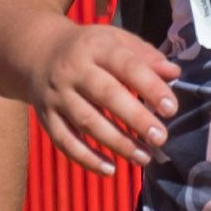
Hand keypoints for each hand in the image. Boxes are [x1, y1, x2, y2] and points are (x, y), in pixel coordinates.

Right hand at [28, 20, 176, 172]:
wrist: (37, 53)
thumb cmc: (90, 50)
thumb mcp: (116, 40)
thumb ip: (146, 56)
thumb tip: (173, 72)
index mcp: (95, 47)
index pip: (126, 65)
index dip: (149, 87)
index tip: (171, 108)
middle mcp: (73, 71)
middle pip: (105, 95)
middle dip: (135, 118)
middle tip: (160, 138)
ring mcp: (57, 96)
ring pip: (86, 121)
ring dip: (117, 143)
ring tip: (144, 157)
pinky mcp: (47, 117)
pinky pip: (65, 141)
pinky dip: (86, 158)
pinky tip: (110, 170)